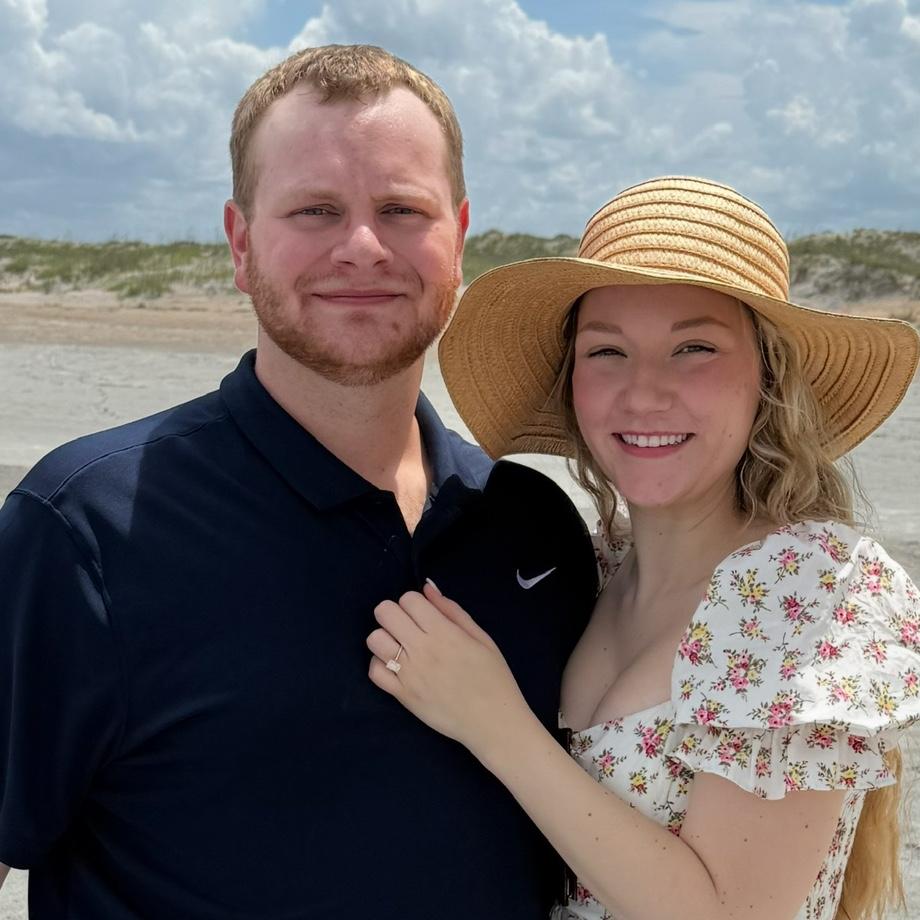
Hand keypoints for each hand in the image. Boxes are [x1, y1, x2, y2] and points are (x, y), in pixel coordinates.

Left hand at [367, 581, 531, 757]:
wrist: (493, 722)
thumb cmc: (493, 678)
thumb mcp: (482, 638)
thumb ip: (452, 611)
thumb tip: (427, 588)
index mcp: (444, 633)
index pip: (409, 599)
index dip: (414, 602)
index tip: (424, 615)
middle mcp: (422, 649)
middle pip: (385, 612)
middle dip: (394, 613)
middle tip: (408, 627)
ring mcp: (408, 673)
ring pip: (374, 639)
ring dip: (385, 637)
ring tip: (401, 646)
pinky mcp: (402, 695)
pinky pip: (374, 671)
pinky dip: (380, 664)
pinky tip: (395, 666)